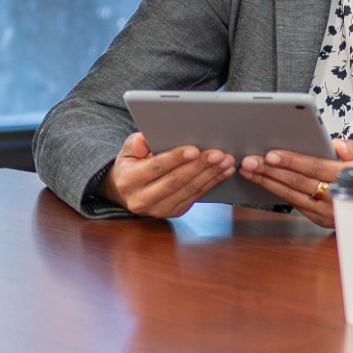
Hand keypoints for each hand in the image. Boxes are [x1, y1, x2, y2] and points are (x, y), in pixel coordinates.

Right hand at [106, 132, 234, 217]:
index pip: (155, 168)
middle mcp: (142, 199)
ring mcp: (159, 209)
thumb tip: (145, 140)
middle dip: (199, 167)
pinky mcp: (173, 212)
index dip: (175, 159)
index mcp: (129, 181)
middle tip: (218, 154)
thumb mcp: (127, 150)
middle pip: (175, 181)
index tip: (194, 150)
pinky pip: (195, 196)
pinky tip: (223, 172)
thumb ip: (134, 143)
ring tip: (225, 161)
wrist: (128, 191)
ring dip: (210, 175)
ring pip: (188, 190)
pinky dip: (211, 183)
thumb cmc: (131, 164)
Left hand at [242, 139, 352, 227]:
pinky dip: (276, 192)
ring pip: (292, 195)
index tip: (271, 154)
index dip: (293, 161)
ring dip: (267, 182)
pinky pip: (294, 204)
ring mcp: (327, 213)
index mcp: (349, 179)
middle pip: (298, 182)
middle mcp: (337, 199)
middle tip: (249, 161)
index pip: (317, 168)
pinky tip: (263, 181)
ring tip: (249, 170)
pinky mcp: (319, 220)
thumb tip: (338, 146)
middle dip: (271, 171)